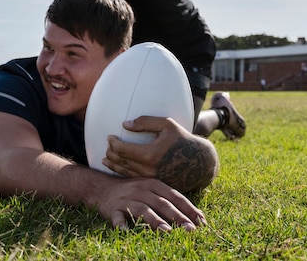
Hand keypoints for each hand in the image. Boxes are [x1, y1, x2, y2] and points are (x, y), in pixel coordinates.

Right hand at [95, 175, 206, 231]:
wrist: (101, 188)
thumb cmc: (132, 191)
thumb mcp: (150, 189)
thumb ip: (169, 199)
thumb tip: (196, 217)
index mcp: (153, 184)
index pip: (175, 196)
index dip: (189, 209)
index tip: (202, 222)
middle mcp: (141, 189)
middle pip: (162, 203)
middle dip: (178, 217)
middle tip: (191, 230)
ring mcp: (127, 199)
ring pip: (143, 209)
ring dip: (155, 220)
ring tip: (166, 231)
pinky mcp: (112, 209)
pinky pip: (118, 217)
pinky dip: (121, 225)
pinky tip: (126, 232)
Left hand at [103, 116, 217, 192]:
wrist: (200, 162)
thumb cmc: (182, 139)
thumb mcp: (167, 124)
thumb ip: (145, 122)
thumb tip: (125, 124)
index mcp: (150, 154)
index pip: (122, 149)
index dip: (112, 142)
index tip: (109, 136)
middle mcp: (148, 169)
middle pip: (120, 161)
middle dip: (110, 153)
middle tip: (107, 145)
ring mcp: (150, 179)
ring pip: (124, 172)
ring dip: (113, 164)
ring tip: (106, 158)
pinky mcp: (153, 183)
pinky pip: (133, 178)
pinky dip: (122, 172)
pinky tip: (117, 168)